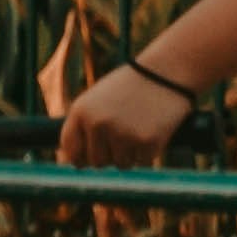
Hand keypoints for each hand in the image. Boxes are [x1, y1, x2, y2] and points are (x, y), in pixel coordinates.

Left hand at [59, 64, 193, 168]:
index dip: (78, 158)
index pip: (70, 149)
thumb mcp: (96, 100)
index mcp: (81, 112)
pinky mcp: (147, 142)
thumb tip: (72, 162)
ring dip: (129, 155)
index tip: (86, 159)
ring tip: (137, 131)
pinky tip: (152, 132)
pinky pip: (142, 163)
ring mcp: (122, 134)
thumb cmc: (129, 87)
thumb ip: (83, 126)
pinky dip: (148, 153)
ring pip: (121, 164)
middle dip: (108, 156)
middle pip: (96, 162)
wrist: (165, 72)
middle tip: (121, 141)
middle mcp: (98, 124)